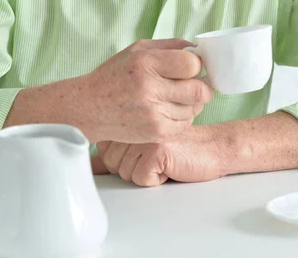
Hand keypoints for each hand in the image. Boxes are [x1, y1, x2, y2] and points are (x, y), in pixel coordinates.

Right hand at [84, 39, 213, 143]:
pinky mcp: (156, 132)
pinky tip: (169, 108)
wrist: (89, 108)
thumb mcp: (137, 50)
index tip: (191, 66)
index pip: (192, 64)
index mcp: (147, 63)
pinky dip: (184, 116)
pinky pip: (186, 123)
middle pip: (200, 90)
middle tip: (194, 83)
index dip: (196, 64)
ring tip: (176, 96)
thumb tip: (196, 49)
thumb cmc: (114, 75)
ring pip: (195, 108)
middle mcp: (151, 89)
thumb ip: (169, 46)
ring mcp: (154, 113)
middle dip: (202, 85)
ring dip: (192, 101)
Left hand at [92, 125, 223, 186]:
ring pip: (125, 173)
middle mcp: (134, 122)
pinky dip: (157, 179)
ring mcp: (145, 133)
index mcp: (129, 118)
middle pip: (112, 164)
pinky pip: (141, 178)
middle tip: (155, 156)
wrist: (211, 146)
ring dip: (146, 174)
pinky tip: (170, 165)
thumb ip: (116, 148)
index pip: (104, 151)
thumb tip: (87, 165)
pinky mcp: (156, 148)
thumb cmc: (177, 146)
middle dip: (134, 168)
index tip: (142, 152)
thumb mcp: (143, 142)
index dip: (123, 160)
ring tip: (163, 158)